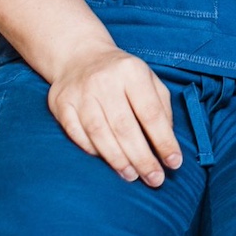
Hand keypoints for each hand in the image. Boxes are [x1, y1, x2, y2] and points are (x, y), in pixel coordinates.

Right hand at [45, 44, 182, 186]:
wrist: (80, 56)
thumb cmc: (122, 75)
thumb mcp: (148, 80)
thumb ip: (161, 107)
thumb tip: (166, 143)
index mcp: (132, 71)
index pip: (151, 112)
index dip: (163, 141)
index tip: (174, 163)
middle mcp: (105, 80)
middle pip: (124, 127)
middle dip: (142, 158)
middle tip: (154, 179)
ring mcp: (80, 92)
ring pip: (99, 133)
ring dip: (117, 159)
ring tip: (132, 175)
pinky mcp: (61, 103)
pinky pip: (76, 134)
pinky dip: (92, 150)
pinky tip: (105, 160)